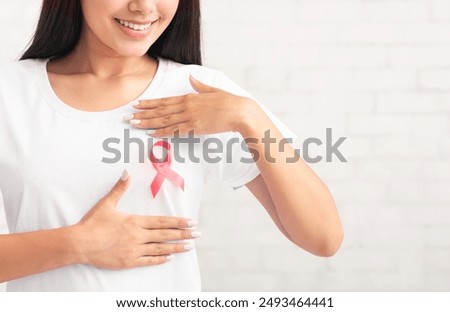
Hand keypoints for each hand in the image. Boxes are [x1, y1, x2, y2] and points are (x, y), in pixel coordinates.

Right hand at [74, 171, 199, 268]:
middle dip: (184, 234)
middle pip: (165, 235)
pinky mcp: (128, 261)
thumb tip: (126, 173)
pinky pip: (148, 261)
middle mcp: (138, 236)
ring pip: (160, 249)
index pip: (162, 221)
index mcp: (135, 221)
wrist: (80, 243)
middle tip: (198, 234)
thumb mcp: (107, 203)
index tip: (191, 221)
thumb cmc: (93, 223)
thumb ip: (119, 189)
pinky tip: (169, 258)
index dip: (178, 222)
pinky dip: (160, 259)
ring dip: (176, 247)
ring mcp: (134, 250)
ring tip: (190, 247)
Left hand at [126, 76, 256, 136]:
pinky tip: (151, 133)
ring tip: (134, 123)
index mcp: (189, 97)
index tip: (137, 104)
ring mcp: (189, 117)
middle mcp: (186, 106)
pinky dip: (161, 132)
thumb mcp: (212, 90)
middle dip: (143, 113)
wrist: (239, 111)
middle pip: (160, 111)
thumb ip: (200, 85)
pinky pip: (174, 131)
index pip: (164, 101)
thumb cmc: (228, 101)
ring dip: (147, 122)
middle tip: (128, 116)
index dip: (149, 103)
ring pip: (163, 121)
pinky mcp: (195, 128)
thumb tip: (191, 78)